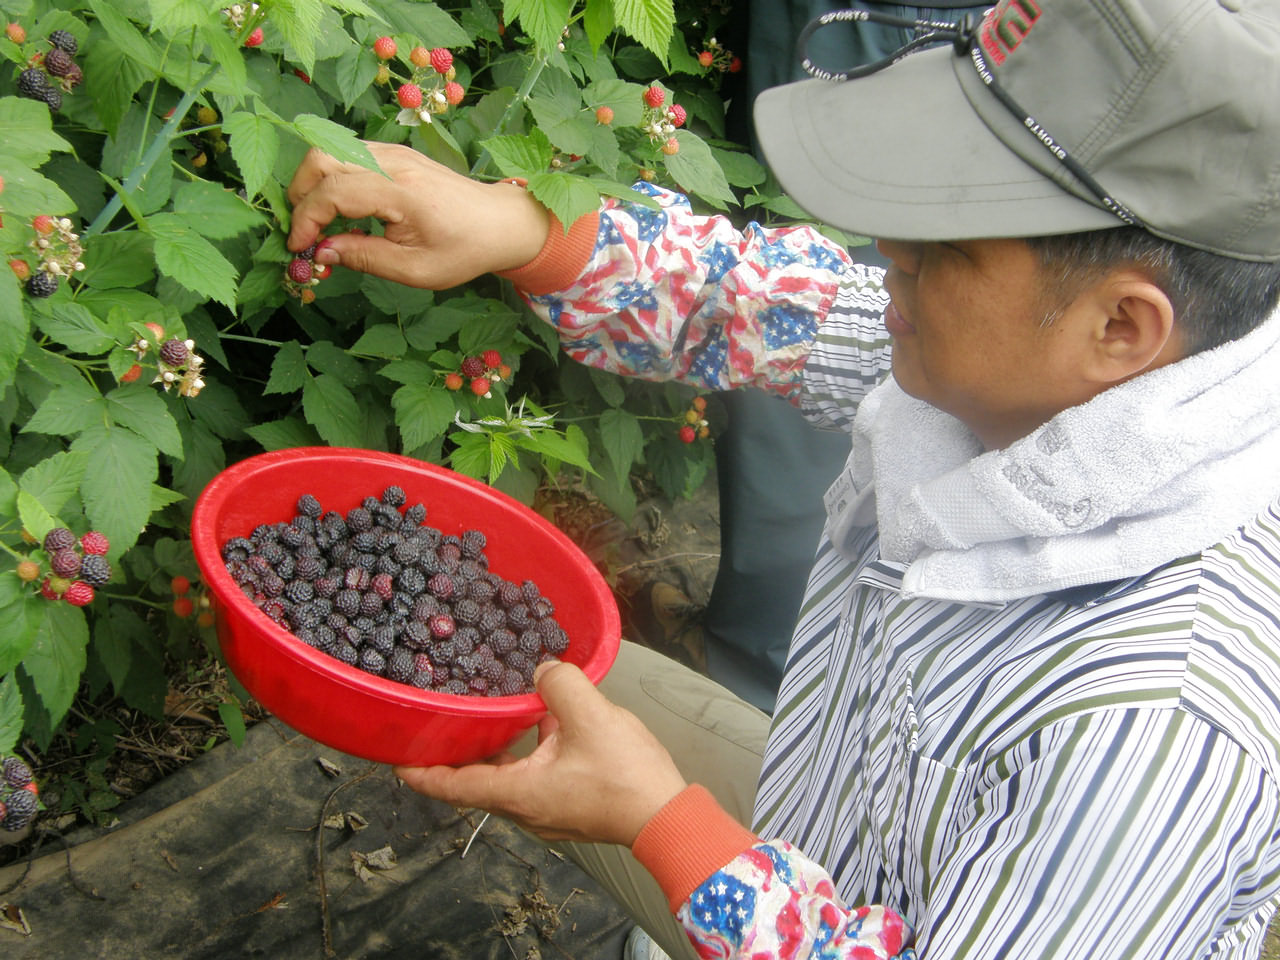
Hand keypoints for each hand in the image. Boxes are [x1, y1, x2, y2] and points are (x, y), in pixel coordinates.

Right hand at [286, 142, 549, 288]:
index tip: (299, 248)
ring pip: (331, 150)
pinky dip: (333, 177)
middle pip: (322, 157)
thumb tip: (320, 253)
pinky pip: (349, 154)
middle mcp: (394, 161)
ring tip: (320, 224)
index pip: (333, 191)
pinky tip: (342, 210)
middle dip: (300, 194)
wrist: (499, 223)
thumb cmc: (464, 250)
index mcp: (401, 191)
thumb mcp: (415, 269)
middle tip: (303, 232)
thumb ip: (364, 258)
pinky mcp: (394, 152)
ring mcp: (394, 151)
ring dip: (314, 184)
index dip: (306, 219)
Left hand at [394, 660, 687, 846]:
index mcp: (517, 793)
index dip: (421, 771)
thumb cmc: (626, 775)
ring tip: (492, 714)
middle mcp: (526, 809)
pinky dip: (529, 753)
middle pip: (477, 782)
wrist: (669, 815)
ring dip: (498, 750)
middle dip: (459, 754)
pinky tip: (548, 723)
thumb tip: (544, 670)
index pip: (453, 786)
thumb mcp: (590, 715)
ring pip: (509, 779)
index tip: (396, 760)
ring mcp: (548, 813)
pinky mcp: (571, 808)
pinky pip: (536, 779)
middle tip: (443, 723)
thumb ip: (558, 684)